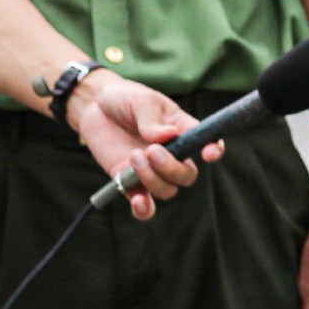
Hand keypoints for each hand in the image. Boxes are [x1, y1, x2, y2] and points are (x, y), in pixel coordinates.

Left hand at [68, 70, 213, 219]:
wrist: (95, 106)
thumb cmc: (126, 99)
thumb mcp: (142, 101)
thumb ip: (153, 120)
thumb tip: (168, 135)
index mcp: (183, 131)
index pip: (207, 143)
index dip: (213, 150)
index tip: (208, 154)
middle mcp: (172, 154)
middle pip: (186, 175)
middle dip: (172, 168)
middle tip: (151, 150)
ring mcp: (151, 170)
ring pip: (167, 190)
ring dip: (152, 179)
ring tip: (134, 156)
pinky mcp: (129, 181)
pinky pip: (144, 205)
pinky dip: (144, 209)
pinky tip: (138, 201)